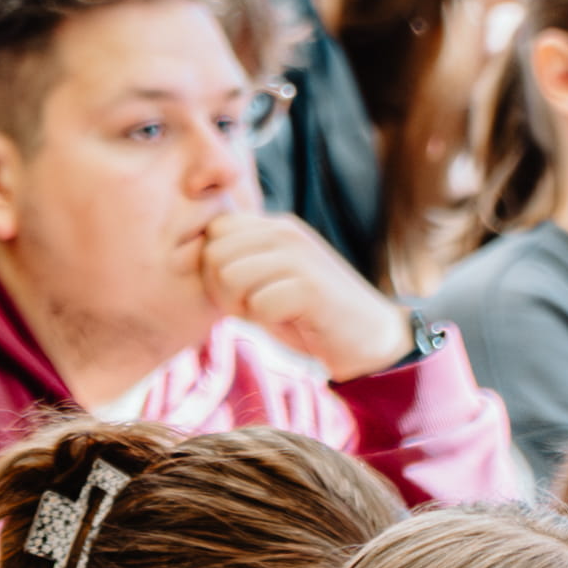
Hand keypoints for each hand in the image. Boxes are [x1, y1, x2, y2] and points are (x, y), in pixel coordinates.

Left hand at [195, 209, 414, 381]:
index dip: (216, 269)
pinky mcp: (310, 287)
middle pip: (214, 254)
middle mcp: (285, 232)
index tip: (242, 292)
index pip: (215, 231)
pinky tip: (292, 321)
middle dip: (223, 291)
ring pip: (229, 274)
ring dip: (243, 306)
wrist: (370, 339)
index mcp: (274, 227)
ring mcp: (299, 256)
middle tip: (255, 308)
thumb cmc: (310, 317)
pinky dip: (268, 322)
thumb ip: (240, 265)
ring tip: (272, 314)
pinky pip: (257, 304)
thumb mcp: (269, 282)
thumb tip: (197, 262)